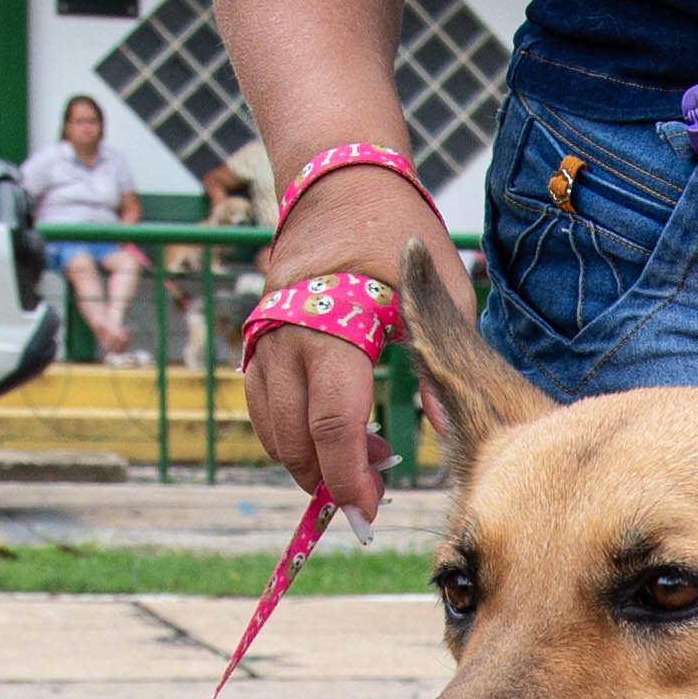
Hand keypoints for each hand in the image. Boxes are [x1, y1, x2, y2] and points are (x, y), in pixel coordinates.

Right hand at [245, 160, 430, 516]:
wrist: (338, 186)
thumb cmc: (400, 236)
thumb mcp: (442, 291)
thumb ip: (440, 361)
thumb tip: (443, 429)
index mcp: (336, 330)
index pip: (334, 426)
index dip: (349, 479)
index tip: (370, 512)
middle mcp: (289, 340)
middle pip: (297, 440)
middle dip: (331, 481)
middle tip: (373, 493)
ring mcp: (265, 341)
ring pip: (272, 430)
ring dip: (309, 461)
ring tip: (361, 459)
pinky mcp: (254, 342)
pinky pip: (260, 408)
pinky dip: (288, 435)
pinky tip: (328, 436)